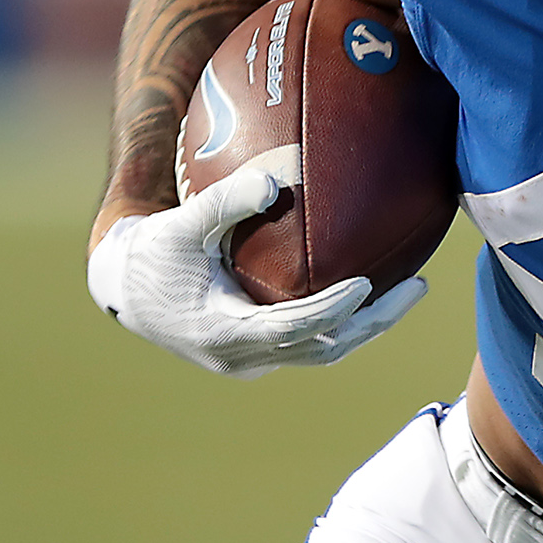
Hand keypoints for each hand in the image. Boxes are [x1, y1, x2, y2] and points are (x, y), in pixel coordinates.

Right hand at [86, 156, 425, 378]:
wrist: (124, 290)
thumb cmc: (150, 253)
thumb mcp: (178, 224)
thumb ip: (222, 202)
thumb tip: (272, 181)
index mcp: (221, 332)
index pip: (289, 329)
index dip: (329, 311)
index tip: (367, 285)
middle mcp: (241, 357)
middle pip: (323, 348)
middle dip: (373, 323)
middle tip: (418, 287)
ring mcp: (253, 362)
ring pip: (324, 351)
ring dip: (369, 325)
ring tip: (412, 289)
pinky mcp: (260, 355)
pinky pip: (313, 344)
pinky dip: (346, 322)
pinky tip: (378, 292)